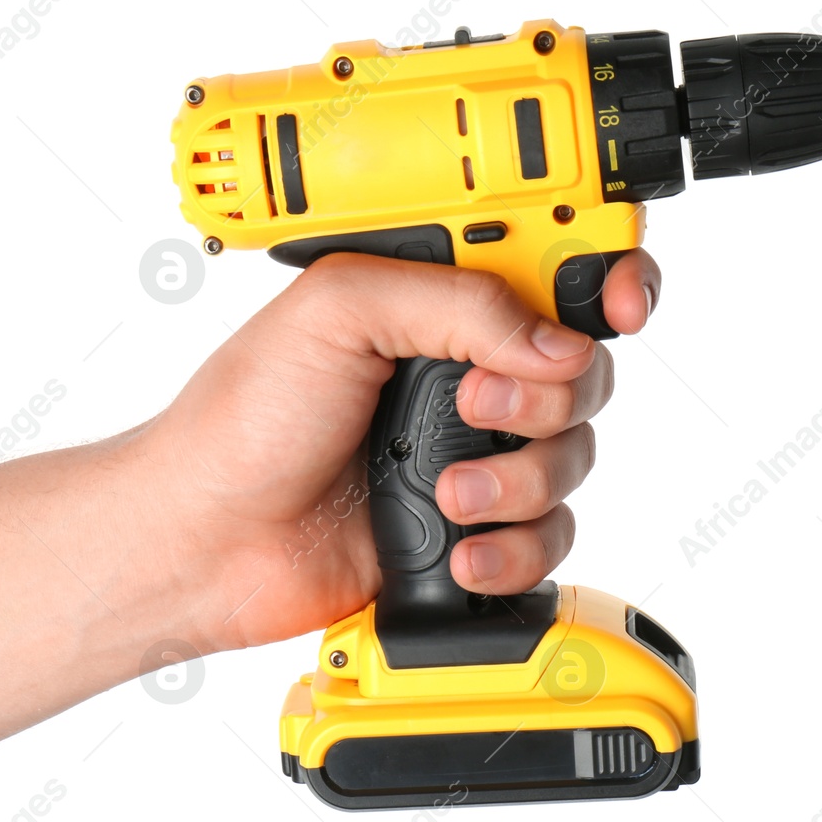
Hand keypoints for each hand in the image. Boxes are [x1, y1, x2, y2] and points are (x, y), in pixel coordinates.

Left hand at [130, 249, 661, 652]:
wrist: (204, 540)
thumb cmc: (241, 422)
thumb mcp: (336, 312)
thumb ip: (454, 301)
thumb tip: (553, 340)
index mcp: (434, 304)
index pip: (550, 272)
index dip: (604, 282)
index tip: (617, 305)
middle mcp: (462, 375)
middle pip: (583, 372)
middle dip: (546, 396)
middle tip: (475, 405)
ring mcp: (470, 457)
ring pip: (573, 459)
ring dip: (521, 481)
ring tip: (447, 494)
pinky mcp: (471, 531)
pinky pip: (549, 538)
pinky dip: (515, 549)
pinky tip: (459, 549)